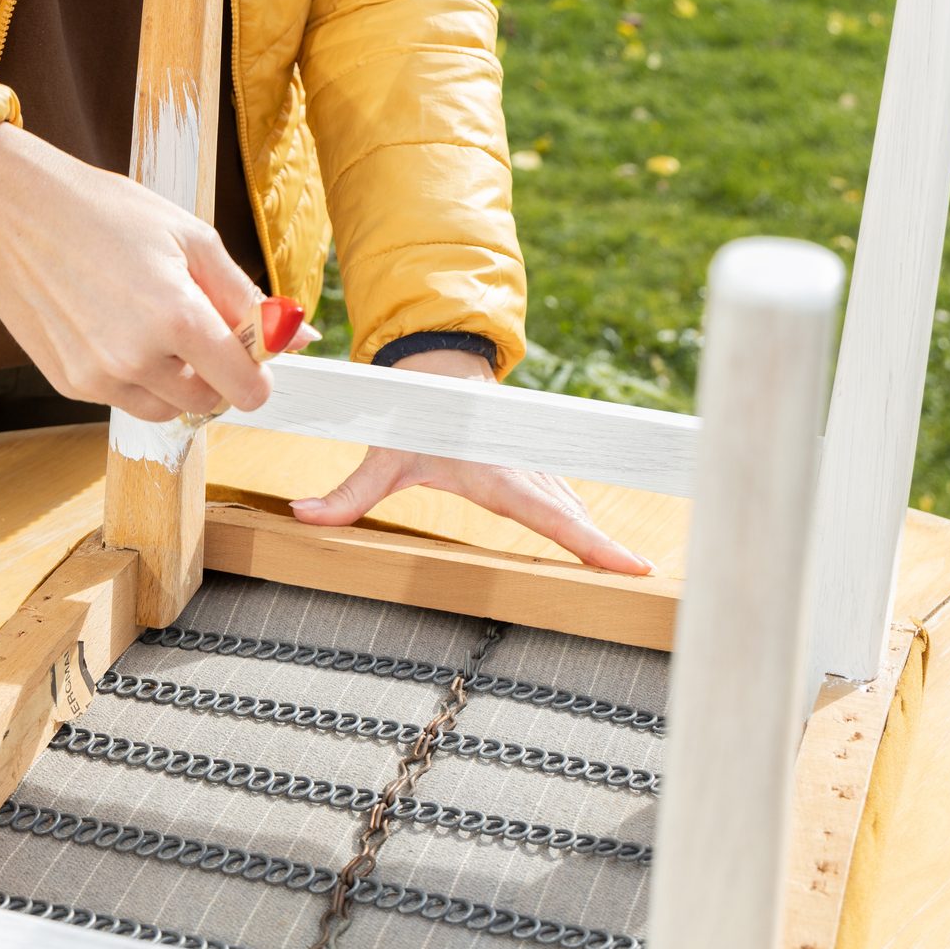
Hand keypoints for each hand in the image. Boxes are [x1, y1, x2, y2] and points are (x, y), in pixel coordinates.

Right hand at [0, 124, 282, 421]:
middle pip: (208, 403)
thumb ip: (245, 296)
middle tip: (198, 326)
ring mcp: (98, 377)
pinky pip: (124, 399)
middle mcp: (136, 358)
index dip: (258, 373)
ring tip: (155, 325)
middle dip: (216, 374)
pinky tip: (116, 328)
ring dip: (176, 381)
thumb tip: (296, 337)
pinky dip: (135, 377)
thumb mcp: (191, 238)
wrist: (14, 212)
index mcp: (176, 316)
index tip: (253, 356)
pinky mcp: (69, 384)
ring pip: (167, 409)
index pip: (245, 387)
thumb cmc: (105, 213)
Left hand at [289, 348, 652, 574]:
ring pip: (573, 509)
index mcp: (498, 476)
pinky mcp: (532, 469)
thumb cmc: (415, 413)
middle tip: (645, 580)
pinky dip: (583, 525)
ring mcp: (533, 469)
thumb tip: (304, 516)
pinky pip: (565, 501)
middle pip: (573, 519)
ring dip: (597, 540)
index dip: (592, 544)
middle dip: (606, 550)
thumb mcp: (382, 455)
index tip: (633, 564)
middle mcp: (524, 474)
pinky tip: (598, 548)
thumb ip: (348, 494)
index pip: (552, 518)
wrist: (440, 368)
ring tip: (629, 572)